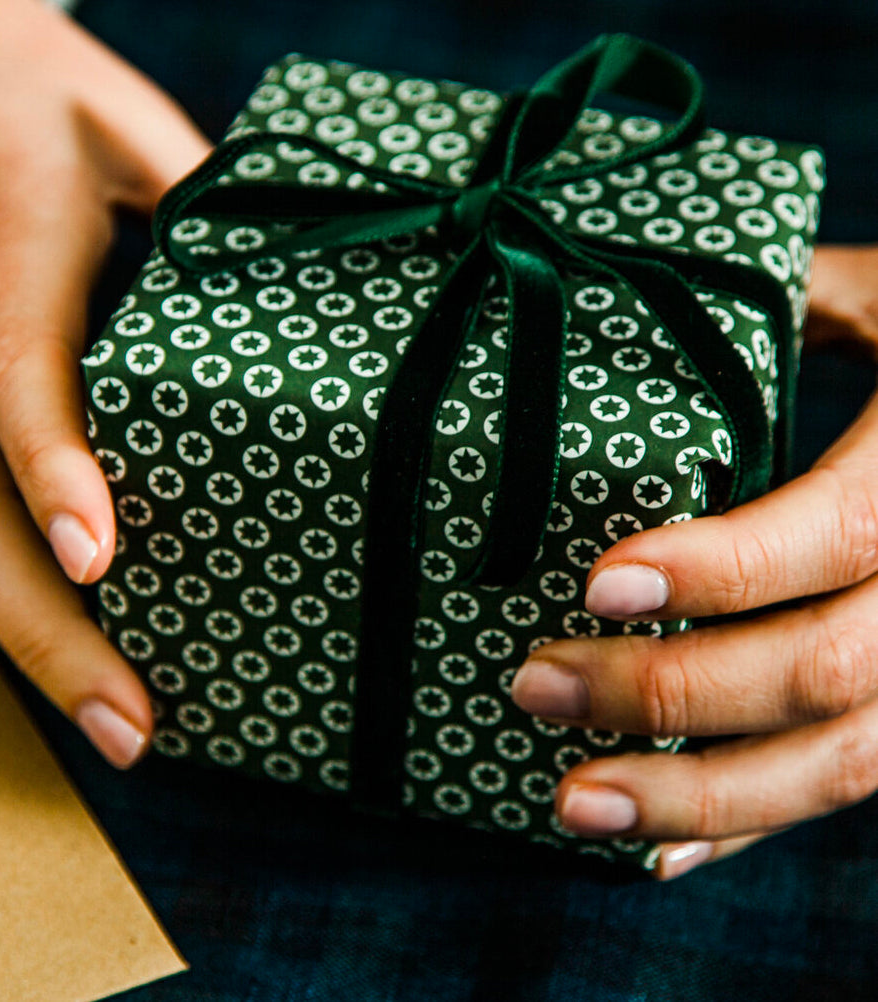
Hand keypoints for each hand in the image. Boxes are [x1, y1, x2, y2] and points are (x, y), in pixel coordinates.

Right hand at [0, 0, 210, 764]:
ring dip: (19, 626)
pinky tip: (61, 625)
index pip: (19, 366)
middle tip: (130, 727)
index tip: (102, 562)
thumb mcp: (122, 118)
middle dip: (42, 631)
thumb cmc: (17, 86)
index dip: (55, 466)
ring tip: (114, 712)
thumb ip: (202, 200)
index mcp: (1, 234)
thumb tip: (303, 294)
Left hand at [511, 244, 877, 878]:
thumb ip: (799, 302)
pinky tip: (655, 850)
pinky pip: (847, 789)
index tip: (598, 583)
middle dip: (668, 693)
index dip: (720, 569)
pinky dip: (751, 828)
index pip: (836, 535)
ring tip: (571, 803)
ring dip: (697, 799)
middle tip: (534, 687)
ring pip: (843, 765)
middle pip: (823, 671)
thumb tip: (643, 292)